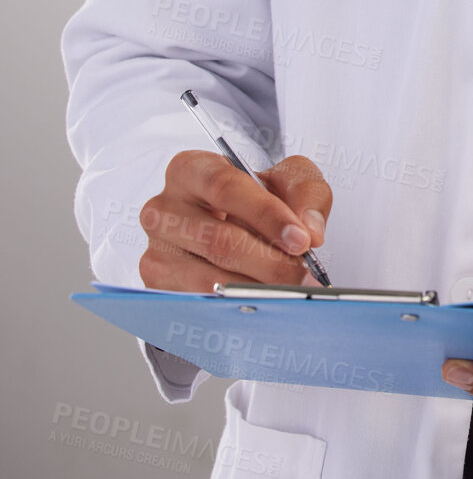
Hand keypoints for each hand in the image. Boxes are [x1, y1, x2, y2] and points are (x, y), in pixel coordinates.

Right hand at [138, 151, 332, 291]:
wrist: (234, 227)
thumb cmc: (256, 198)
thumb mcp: (288, 179)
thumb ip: (306, 193)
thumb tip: (309, 232)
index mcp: (191, 169)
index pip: (226, 188)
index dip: (266, 215)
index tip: (301, 240)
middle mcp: (163, 209)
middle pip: (218, 240)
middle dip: (269, 262)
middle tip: (303, 274)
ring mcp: (156, 251)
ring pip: (209, 279)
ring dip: (257, 289)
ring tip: (290, 292)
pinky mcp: (158, 288)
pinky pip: (201, 305)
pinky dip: (237, 308)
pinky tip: (263, 305)